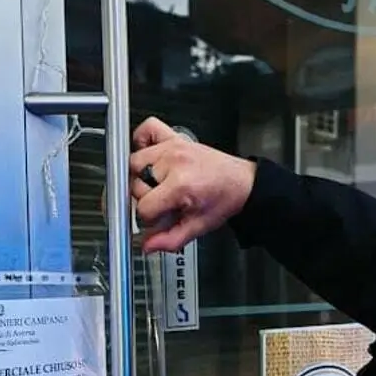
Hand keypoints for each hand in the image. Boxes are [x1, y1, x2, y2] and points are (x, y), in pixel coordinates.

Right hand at [129, 117, 256, 252]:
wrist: (241, 183)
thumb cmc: (223, 199)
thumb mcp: (198, 226)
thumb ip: (170, 240)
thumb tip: (148, 246)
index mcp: (180, 185)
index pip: (144, 207)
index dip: (149, 218)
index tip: (159, 218)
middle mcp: (173, 162)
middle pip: (134, 184)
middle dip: (145, 199)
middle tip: (162, 203)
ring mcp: (172, 147)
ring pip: (134, 162)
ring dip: (140, 176)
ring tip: (157, 185)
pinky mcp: (174, 137)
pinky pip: (147, 129)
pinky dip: (141, 140)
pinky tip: (149, 157)